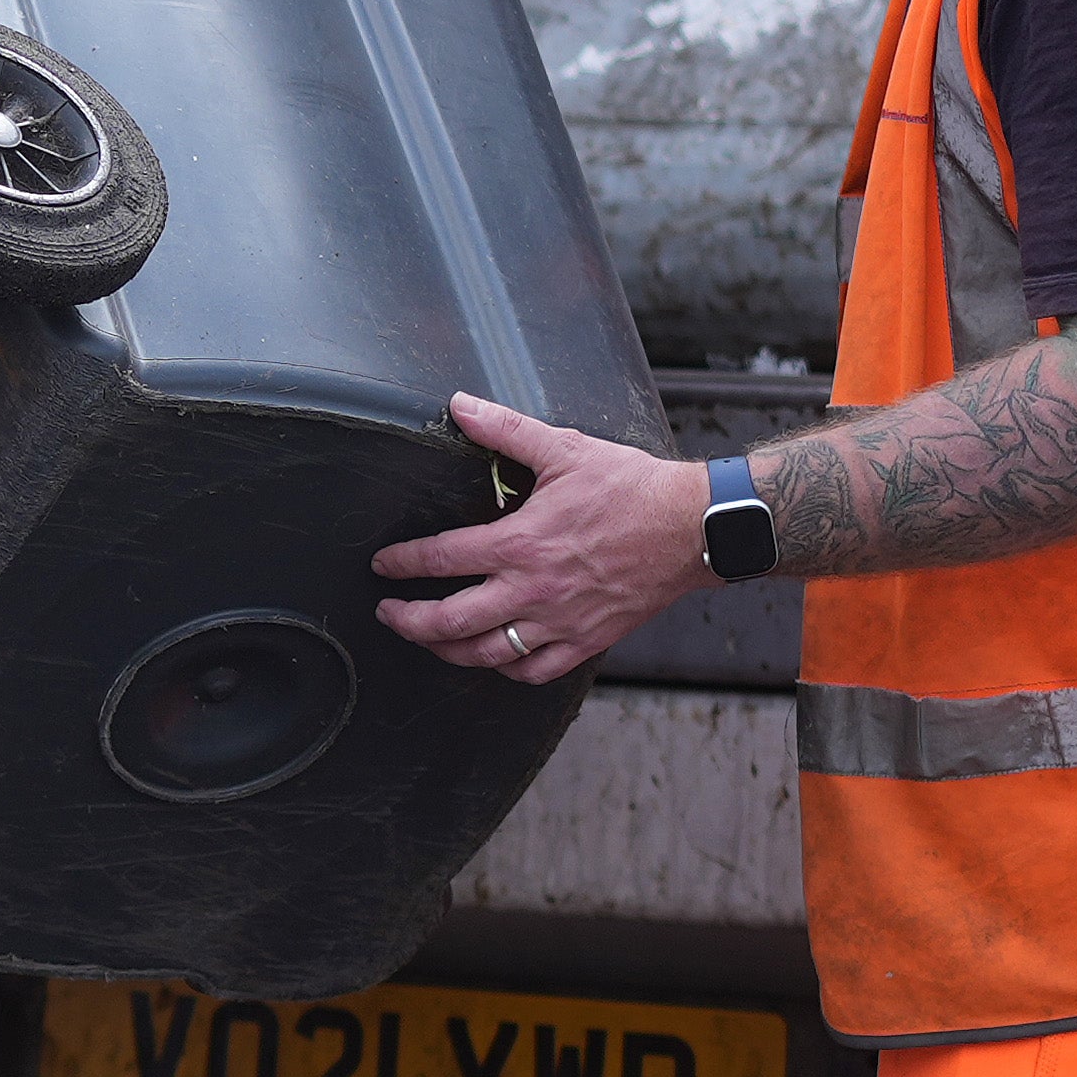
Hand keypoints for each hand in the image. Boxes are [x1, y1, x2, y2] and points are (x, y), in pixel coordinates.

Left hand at [366, 389, 704, 685]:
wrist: (691, 527)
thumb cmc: (632, 489)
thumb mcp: (564, 449)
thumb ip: (506, 430)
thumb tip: (462, 406)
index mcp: (521, 543)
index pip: (442, 559)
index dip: (403, 563)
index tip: (385, 566)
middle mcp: (533, 589)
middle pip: (451, 621)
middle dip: (409, 620)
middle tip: (389, 612)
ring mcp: (559, 621)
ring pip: (487, 653)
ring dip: (447, 650)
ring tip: (428, 640)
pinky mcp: (586, 639)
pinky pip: (535, 670)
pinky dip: (507, 668)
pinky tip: (494, 657)